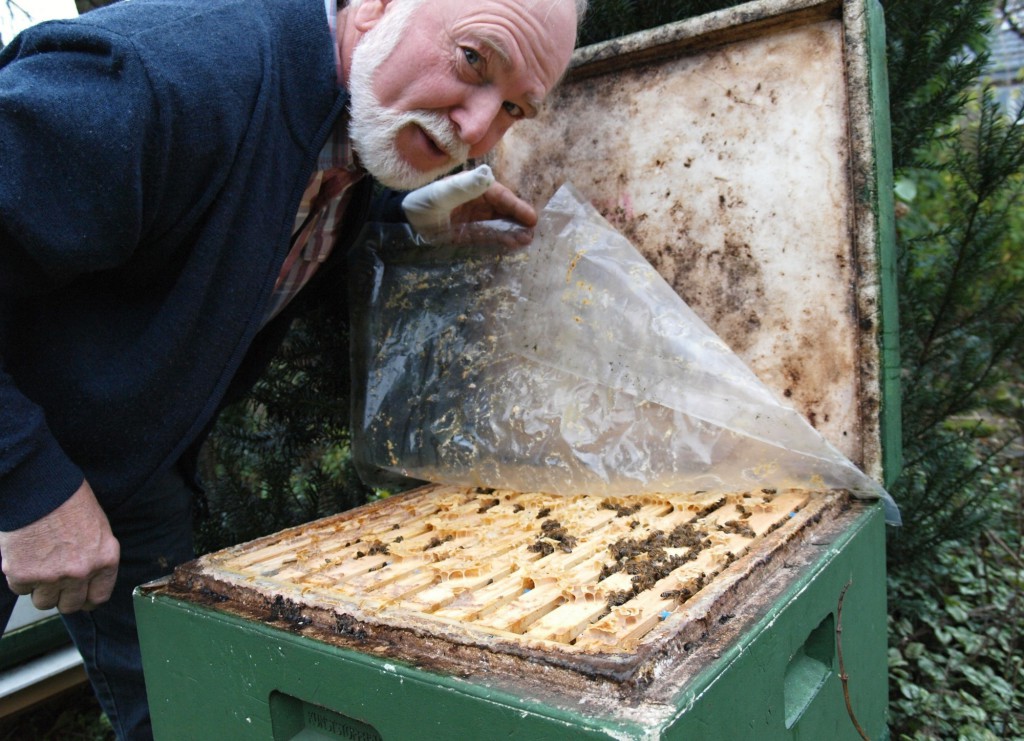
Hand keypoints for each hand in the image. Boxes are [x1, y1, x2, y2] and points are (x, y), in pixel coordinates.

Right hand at [0, 480, 119, 612]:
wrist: (39, 489)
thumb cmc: (69, 500)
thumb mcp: (97, 528)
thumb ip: (94, 556)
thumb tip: (86, 577)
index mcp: (105, 559)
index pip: (99, 596)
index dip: (87, 599)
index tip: (80, 598)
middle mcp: (82, 572)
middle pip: (70, 605)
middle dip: (61, 597)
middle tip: (53, 583)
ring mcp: (52, 577)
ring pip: (43, 602)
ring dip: (38, 588)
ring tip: (37, 564)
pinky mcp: (24, 576)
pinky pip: (20, 589)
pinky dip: (19, 576)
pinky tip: (23, 555)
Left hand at [402, 165, 536, 244]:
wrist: (403, 221)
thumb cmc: (421, 201)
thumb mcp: (442, 193)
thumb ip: (464, 186)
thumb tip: (487, 175)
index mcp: (472, 187)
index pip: (499, 195)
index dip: (515, 206)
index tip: (530, 217)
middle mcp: (476, 201)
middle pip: (502, 210)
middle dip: (517, 219)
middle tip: (532, 231)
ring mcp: (473, 218)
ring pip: (498, 224)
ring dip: (512, 231)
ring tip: (526, 241)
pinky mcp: (467, 234)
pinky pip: (488, 236)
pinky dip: (501, 240)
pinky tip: (513, 245)